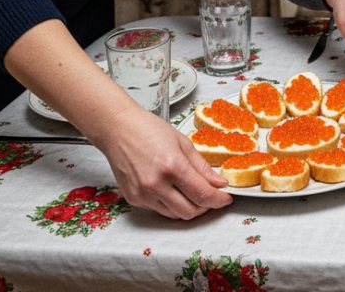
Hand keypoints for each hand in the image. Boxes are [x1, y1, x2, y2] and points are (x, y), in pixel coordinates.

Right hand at [91, 107, 231, 218]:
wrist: (118, 129)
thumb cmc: (149, 130)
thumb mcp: (183, 143)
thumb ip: (203, 168)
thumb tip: (219, 184)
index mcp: (172, 166)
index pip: (203, 195)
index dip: (219, 200)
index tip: (226, 198)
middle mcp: (156, 184)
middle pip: (190, 211)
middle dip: (206, 207)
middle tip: (211, 196)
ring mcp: (142, 194)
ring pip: (175, 215)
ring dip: (189, 207)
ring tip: (192, 192)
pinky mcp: (133, 199)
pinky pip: (159, 210)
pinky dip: (171, 204)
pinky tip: (172, 190)